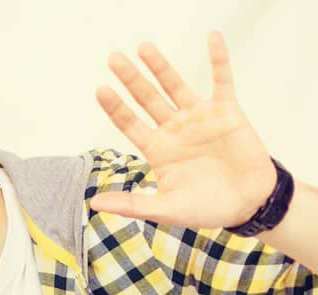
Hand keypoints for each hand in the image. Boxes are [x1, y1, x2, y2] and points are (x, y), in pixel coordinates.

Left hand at [90, 32, 277, 229]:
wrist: (248, 204)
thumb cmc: (205, 208)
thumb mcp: (164, 208)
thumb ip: (131, 204)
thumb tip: (94, 203)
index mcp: (157, 149)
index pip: (129, 123)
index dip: (115, 107)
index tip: (100, 89)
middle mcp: (174, 129)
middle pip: (147, 99)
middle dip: (131, 79)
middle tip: (114, 58)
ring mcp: (199, 118)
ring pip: (175, 86)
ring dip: (160, 67)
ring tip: (143, 47)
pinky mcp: (227, 111)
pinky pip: (222, 80)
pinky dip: (218, 59)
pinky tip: (211, 38)